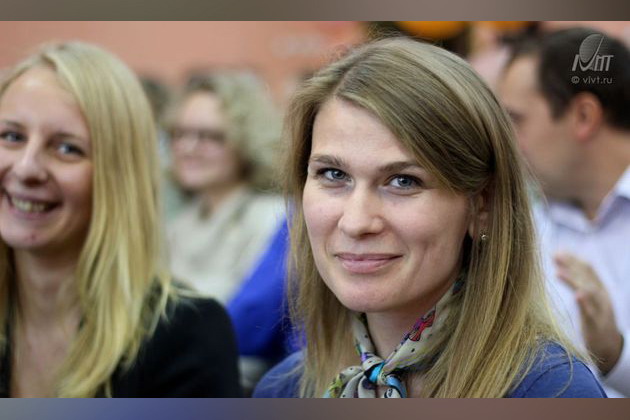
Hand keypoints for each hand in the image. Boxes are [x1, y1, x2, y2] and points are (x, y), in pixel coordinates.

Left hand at [554, 252, 622, 374]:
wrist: (609, 346)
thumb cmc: (595, 319)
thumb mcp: (590, 299)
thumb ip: (579, 283)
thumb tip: (562, 266)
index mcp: (598, 289)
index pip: (587, 269)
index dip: (573, 259)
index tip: (558, 251)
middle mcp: (601, 297)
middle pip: (586, 277)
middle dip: (571, 265)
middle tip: (555, 255)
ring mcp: (599, 310)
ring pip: (589, 292)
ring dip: (574, 281)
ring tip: (559, 273)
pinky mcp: (595, 324)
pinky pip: (591, 312)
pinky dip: (584, 303)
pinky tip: (577, 296)